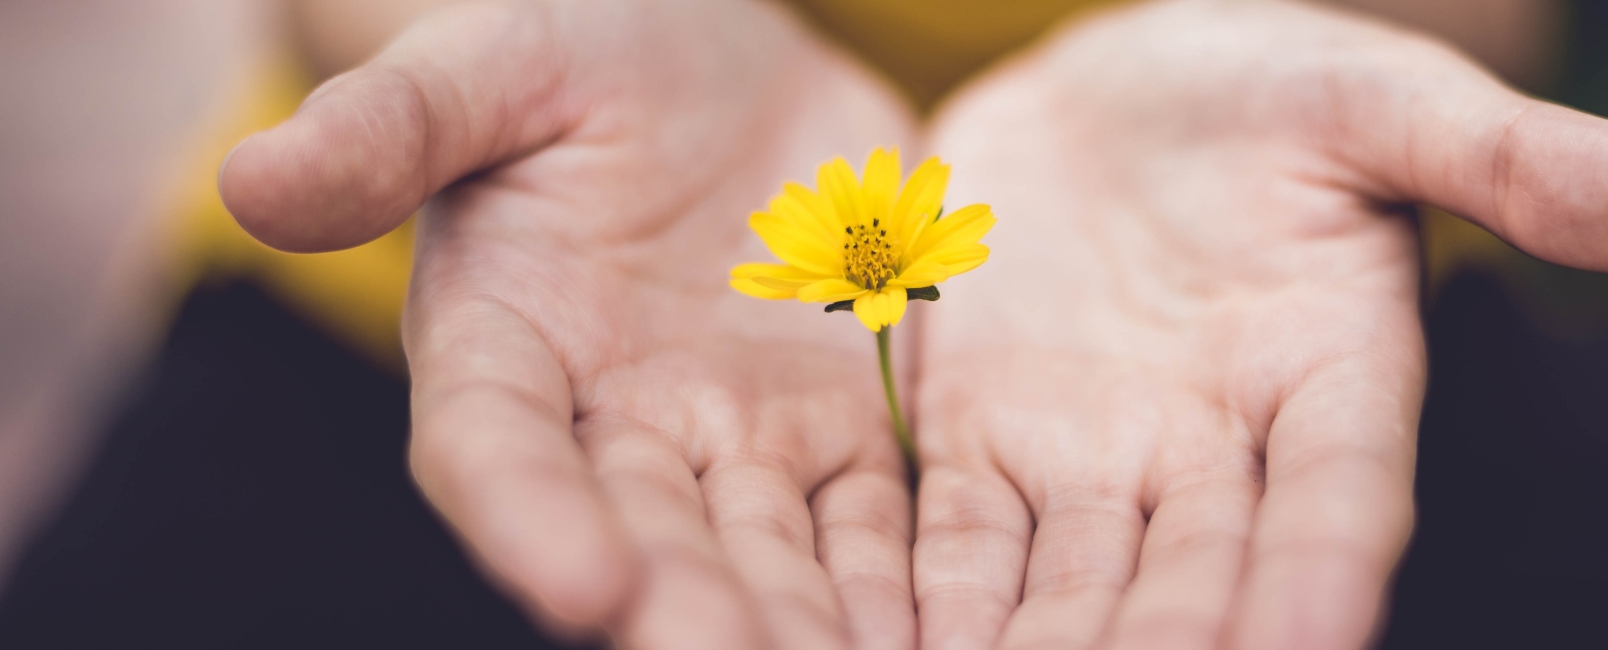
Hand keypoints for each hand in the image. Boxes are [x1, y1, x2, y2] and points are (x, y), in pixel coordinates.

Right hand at [220, 1, 919, 646]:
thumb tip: (253, 179)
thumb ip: (395, 124)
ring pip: (770, 556)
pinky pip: (873, 522)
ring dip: (806, 628)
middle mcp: (612, 421)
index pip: (497, 448)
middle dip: (695, 616)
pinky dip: (901, 587)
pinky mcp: (838, 429)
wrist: (712, 60)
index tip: (584, 588)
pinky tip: (943, 638)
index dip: (529, 521)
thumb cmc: (577, 44)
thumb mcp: (493, 62)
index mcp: (502, 342)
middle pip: (646, 538)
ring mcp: (733, 437)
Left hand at [909, 1, 1607, 647]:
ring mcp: (1092, 461)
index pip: (1340, 503)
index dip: (1323, 584)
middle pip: (1196, 587)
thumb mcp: (1376, 97)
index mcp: (1332, 376)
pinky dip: (935, 612)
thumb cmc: (1261, 86)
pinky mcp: (980, 448)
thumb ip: (1511, 160)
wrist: (1104, 93)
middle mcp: (1216, 453)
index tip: (1312, 647)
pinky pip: (957, 548)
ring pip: (1070, 598)